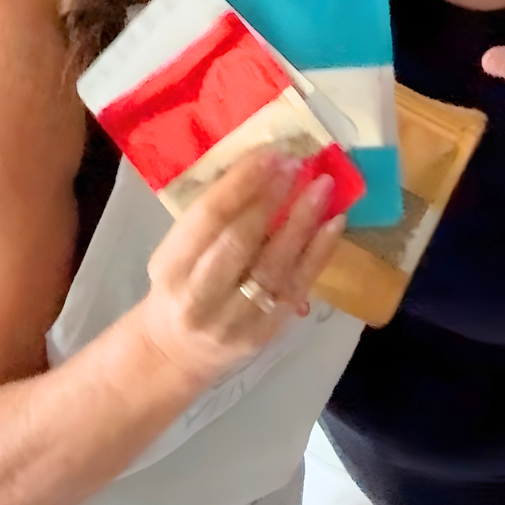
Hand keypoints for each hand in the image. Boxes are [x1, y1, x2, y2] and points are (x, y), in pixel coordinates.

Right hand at [137, 148, 345, 389]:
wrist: (178, 352)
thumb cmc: (179, 286)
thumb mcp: (176, 253)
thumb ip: (208, 220)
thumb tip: (258, 168)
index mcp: (171, 266)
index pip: (208, 217)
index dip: (241, 183)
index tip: (270, 153)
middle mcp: (200, 295)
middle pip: (240, 241)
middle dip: (271, 198)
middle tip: (298, 163)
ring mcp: (236, 318)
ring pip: (274, 266)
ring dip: (302, 222)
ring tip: (323, 187)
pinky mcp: (266, 332)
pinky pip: (297, 286)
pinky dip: (319, 253)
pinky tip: (334, 223)